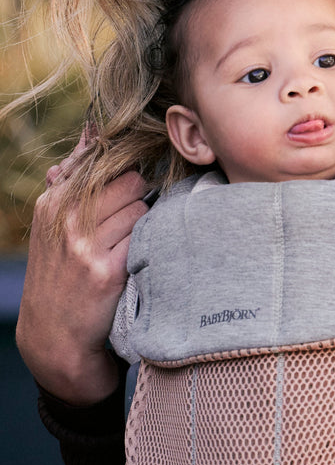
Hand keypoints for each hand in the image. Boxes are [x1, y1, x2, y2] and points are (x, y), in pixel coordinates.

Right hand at [16, 132, 148, 402]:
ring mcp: (84, 245)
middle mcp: (66, 219)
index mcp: (53, 202)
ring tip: (132, 244)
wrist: (55, 338)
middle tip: (137, 219)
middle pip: (129, 180)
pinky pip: (145, 236)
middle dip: (141, 195)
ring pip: (141, 207)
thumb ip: (78, 175)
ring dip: (147, 221)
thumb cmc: (64, 273)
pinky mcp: (106, 271)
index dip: (127, 166)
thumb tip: (94, 126)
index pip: (100, 160)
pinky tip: (140, 258)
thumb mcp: (57, 223)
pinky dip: (151, 244)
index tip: (137, 177)